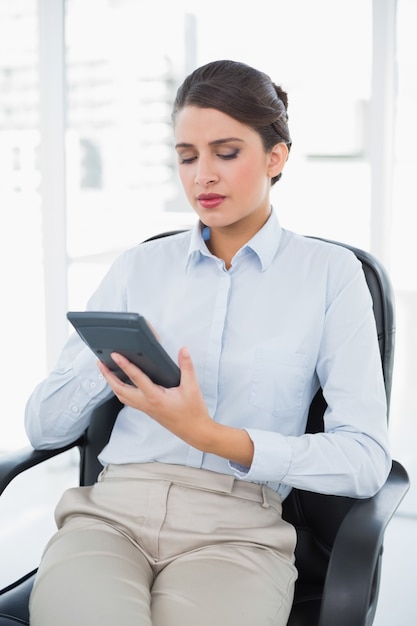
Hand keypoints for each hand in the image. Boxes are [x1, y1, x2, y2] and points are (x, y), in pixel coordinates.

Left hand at [97, 346, 254, 466]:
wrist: (195, 431)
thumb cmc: (193, 412)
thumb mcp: (192, 387)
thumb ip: (187, 366)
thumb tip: (184, 350)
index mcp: (155, 397)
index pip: (136, 378)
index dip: (125, 365)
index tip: (116, 355)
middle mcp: (147, 404)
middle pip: (120, 390)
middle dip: (108, 376)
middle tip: (100, 363)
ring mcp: (145, 408)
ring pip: (122, 396)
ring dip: (112, 384)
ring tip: (106, 372)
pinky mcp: (148, 410)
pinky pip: (128, 400)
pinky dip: (121, 390)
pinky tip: (122, 384)